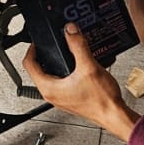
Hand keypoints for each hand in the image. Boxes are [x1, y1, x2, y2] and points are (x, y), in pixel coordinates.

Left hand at [23, 24, 137, 141]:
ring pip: (50, 75)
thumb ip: (78, 45)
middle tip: (53, 43)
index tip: (38, 41)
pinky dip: (65, 70)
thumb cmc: (101, 100)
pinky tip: (77, 64)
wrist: (114, 114)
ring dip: (56, 62)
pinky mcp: (69, 97)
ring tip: (65, 51)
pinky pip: (61, 81)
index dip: (32, 48)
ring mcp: (60, 97)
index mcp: (49, 88)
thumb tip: (70, 30)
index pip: (28, 65)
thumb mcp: (89, 66)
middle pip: (38, 69)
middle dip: (45, 54)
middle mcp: (51, 94)